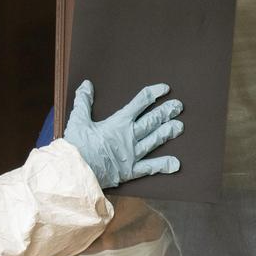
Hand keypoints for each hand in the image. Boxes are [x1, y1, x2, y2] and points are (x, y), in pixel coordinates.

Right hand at [64, 80, 183, 188]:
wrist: (76, 171)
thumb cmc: (76, 146)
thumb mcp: (77, 120)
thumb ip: (83, 102)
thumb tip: (86, 85)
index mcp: (118, 123)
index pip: (140, 103)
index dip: (153, 94)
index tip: (165, 89)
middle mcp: (129, 137)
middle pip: (152, 121)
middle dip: (165, 112)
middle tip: (178, 106)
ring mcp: (132, 154)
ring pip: (154, 140)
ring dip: (167, 132)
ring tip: (179, 126)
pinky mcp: (130, 171)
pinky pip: (150, 168)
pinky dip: (163, 165)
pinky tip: (176, 164)